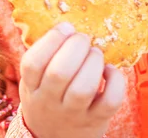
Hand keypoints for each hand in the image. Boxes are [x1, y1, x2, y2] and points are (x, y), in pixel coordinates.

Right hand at [19, 22, 124, 137]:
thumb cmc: (48, 97)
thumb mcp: (35, 80)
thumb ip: (46, 56)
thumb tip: (69, 26)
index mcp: (31, 87)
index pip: (32, 63)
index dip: (51, 40)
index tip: (66, 27)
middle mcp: (49, 102)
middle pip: (59, 72)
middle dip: (75, 46)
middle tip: (83, 39)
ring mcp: (73, 114)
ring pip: (83, 88)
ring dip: (93, 62)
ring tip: (95, 54)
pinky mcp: (97, 121)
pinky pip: (110, 101)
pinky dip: (115, 80)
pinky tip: (110, 71)